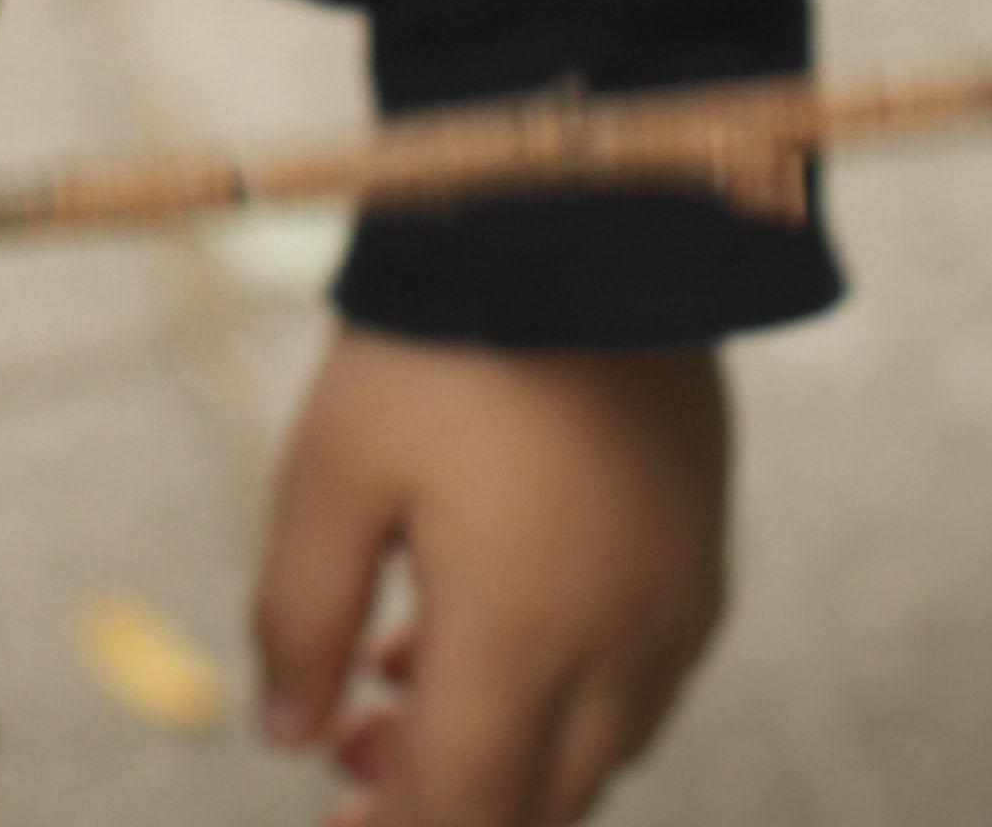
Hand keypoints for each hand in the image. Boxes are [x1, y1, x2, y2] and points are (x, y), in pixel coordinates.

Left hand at [253, 327, 728, 825]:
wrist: (581, 223)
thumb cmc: (439, 341)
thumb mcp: (331, 469)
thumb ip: (302, 616)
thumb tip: (289, 738)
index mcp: (526, 642)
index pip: (466, 812)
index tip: (331, 816)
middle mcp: (623, 650)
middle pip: (538, 803)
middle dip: (443, 801)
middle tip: (352, 748)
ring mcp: (677, 609)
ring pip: (593, 750)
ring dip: (502, 746)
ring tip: (397, 668)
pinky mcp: (702, 560)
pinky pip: (638, 680)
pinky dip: (562, 688)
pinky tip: (487, 618)